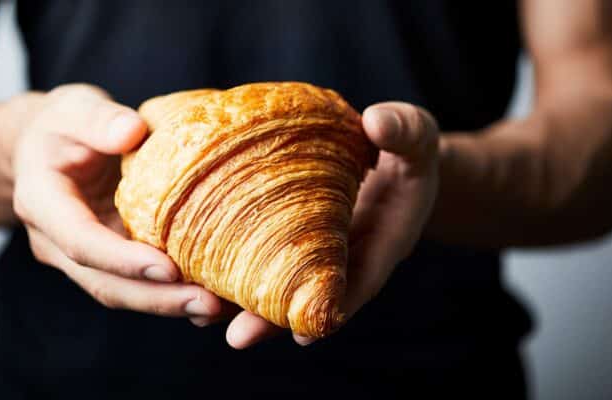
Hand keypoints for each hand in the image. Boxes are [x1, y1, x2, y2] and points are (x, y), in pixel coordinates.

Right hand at [11, 84, 222, 318]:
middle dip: (156, 298)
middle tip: (207, 304)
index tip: (168, 268)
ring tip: (216, 307)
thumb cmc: (61, 125)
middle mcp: (56, 242)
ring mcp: (82, 258)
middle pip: (104, 283)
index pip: (80, 241)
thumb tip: (132, 131)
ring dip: (168, 304)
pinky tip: (212, 298)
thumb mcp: (74, 108)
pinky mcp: (108, 261)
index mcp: (42, 202)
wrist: (44, 148)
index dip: (122, 260)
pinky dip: (172, 294)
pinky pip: (137, 285)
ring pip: (122, 293)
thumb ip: (99, 119)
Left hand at [221, 102, 439, 347]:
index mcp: (380, 243)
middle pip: (307, 297)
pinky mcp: (290, 236)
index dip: (330, 311)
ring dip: (242, 303)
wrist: (392, 158)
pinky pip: (260, 256)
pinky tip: (195, 274)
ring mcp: (313, 251)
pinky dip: (232, 268)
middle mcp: (342, 258)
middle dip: (273, 320)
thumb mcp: (417, 138)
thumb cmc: (408, 151)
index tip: (303, 337)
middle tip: (237, 338)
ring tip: (201, 316)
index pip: (357, 284)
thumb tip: (375, 121)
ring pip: (277, 283)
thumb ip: (404, 131)